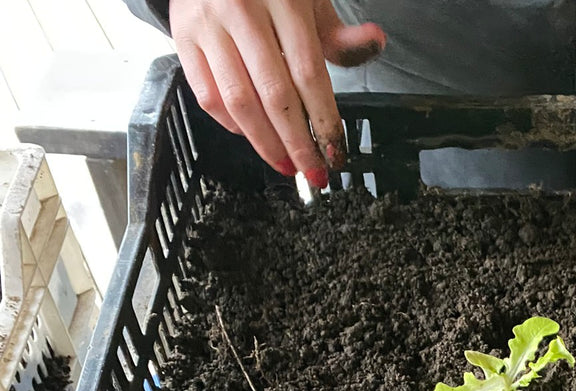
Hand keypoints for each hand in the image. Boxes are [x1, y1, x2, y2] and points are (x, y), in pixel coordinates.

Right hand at [169, 0, 385, 184]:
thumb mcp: (310, 3)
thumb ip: (339, 35)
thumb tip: (375, 42)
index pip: (309, 74)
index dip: (323, 120)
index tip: (334, 153)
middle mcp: (243, 9)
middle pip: (275, 95)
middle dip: (297, 143)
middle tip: (313, 172)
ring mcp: (208, 23)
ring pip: (239, 101)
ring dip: (265, 143)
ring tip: (286, 164)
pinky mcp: (183, 36)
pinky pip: (207, 96)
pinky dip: (231, 125)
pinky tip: (253, 136)